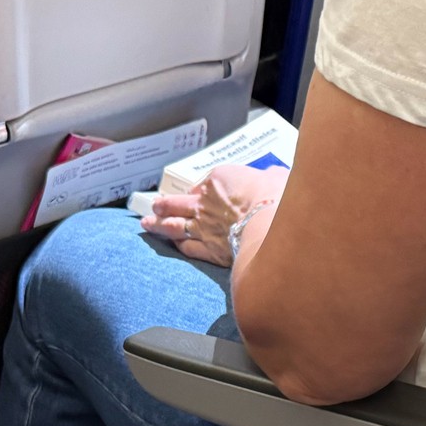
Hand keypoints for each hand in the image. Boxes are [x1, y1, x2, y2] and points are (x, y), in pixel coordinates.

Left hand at [143, 163, 287, 266]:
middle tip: (154, 205)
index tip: (195, 193)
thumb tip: (275, 175)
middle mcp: (204, 203)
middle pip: (176, 203)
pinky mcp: (208, 249)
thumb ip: (271, 175)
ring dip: (158, 225)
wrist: (271, 224)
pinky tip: (174, 245)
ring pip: (173, 226)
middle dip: (163, 204)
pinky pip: (187, 247)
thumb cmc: (276, 197)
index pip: (200, 185)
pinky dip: (178, 246)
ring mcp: (202, 228)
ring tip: (148, 223)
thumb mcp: (277, 176)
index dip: (196, 191)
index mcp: (218, 180)